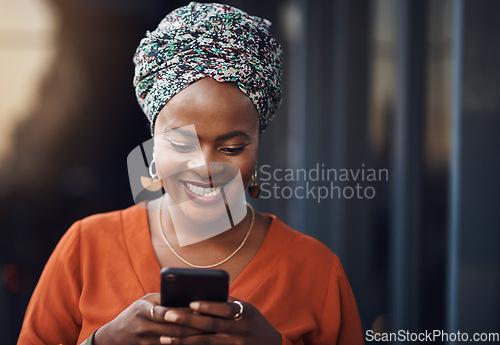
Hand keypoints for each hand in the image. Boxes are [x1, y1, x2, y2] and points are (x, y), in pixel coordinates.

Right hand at [94, 293, 204, 344]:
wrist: (115, 336)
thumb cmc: (135, 313)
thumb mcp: (145, 301)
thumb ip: (163, 298)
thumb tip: (187, 294)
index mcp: (143, 310)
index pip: (166, 312)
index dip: (183, 312)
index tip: (200, 311)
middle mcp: (144, 327)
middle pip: (173, 329)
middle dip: (193, 327)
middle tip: (211, 323)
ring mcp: (146, 342)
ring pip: (174, 341)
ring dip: (191, 338)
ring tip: (208, 333)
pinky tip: (195, 342)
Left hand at [158, 296, 281, 344]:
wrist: (270, 344)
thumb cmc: (253, 321)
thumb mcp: (247, 309)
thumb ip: (227, 303)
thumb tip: (201, 294)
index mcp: (245, 313)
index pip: (225, 309)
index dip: (209, 306)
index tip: (191, 303)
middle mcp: (239, 330)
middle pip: (210, 326)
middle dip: (187, 321)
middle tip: (168, 315)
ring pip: (204, 342)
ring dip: (182, 340)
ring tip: (164, 337)